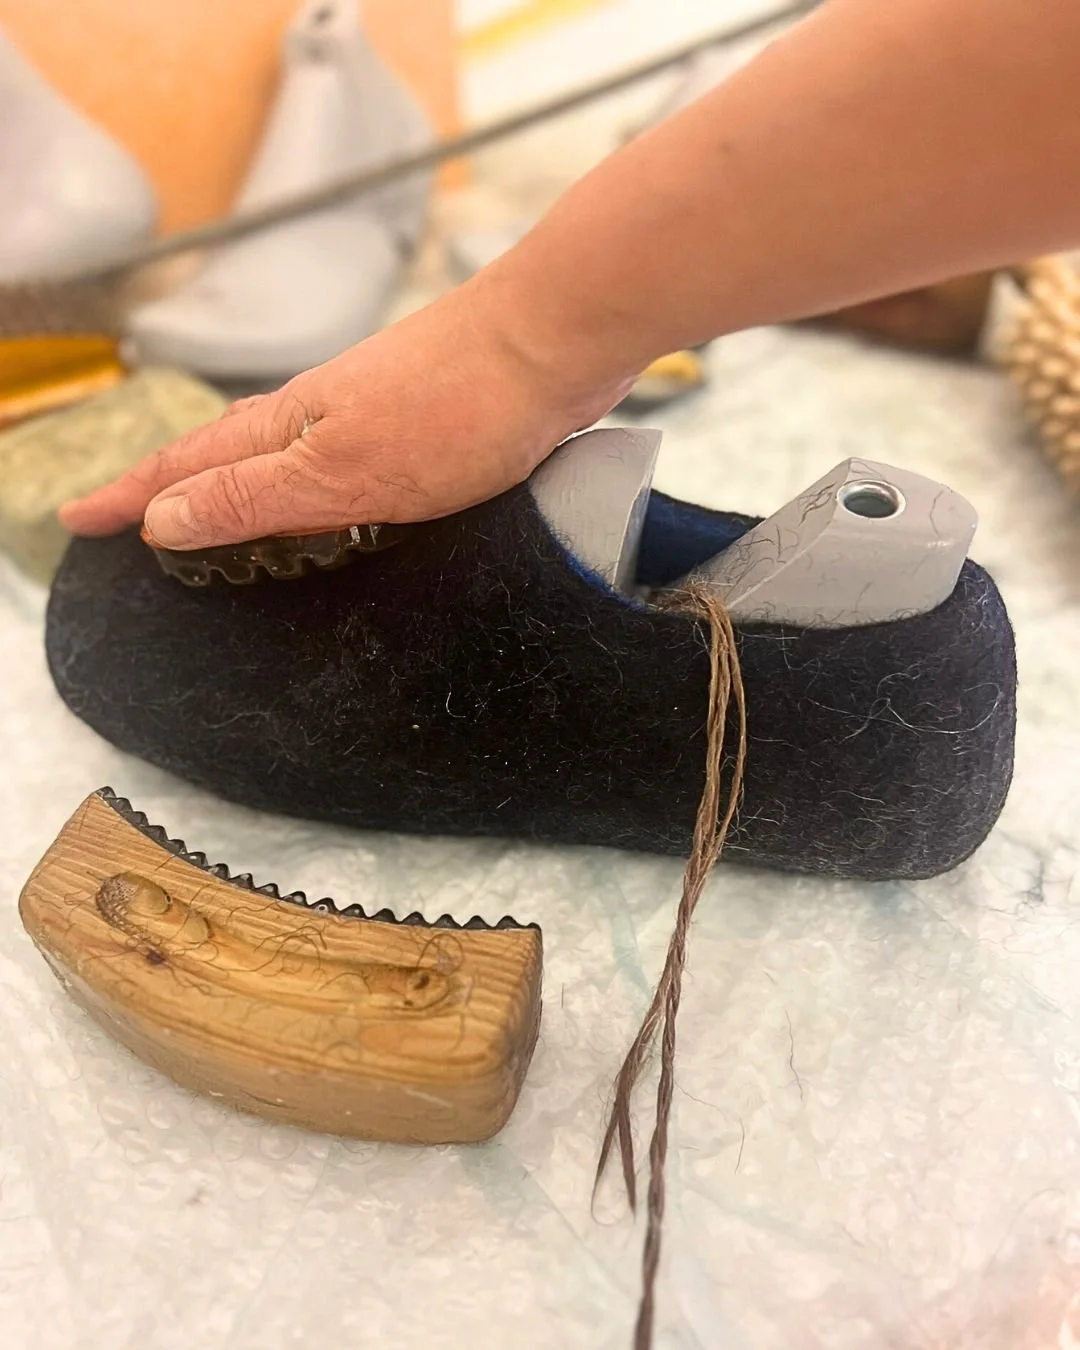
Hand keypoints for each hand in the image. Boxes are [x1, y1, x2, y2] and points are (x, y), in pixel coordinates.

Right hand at [60, 275, 632, 548]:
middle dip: (172, 491)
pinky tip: (329, 505)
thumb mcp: (340, 473)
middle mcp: (321, 415)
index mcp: (289, 428)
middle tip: (129, 521)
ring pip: (283, 459)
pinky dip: (311, 489)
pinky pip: (341, 465)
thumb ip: (254, 497)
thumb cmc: (454, 403)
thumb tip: (163, 520)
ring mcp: (371, 414)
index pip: (187, 468)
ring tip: (211, 516)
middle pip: (225, 456)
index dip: (132, 499)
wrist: (553, 342)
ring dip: (239, 488)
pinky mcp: (422, 425)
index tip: (79, 521)